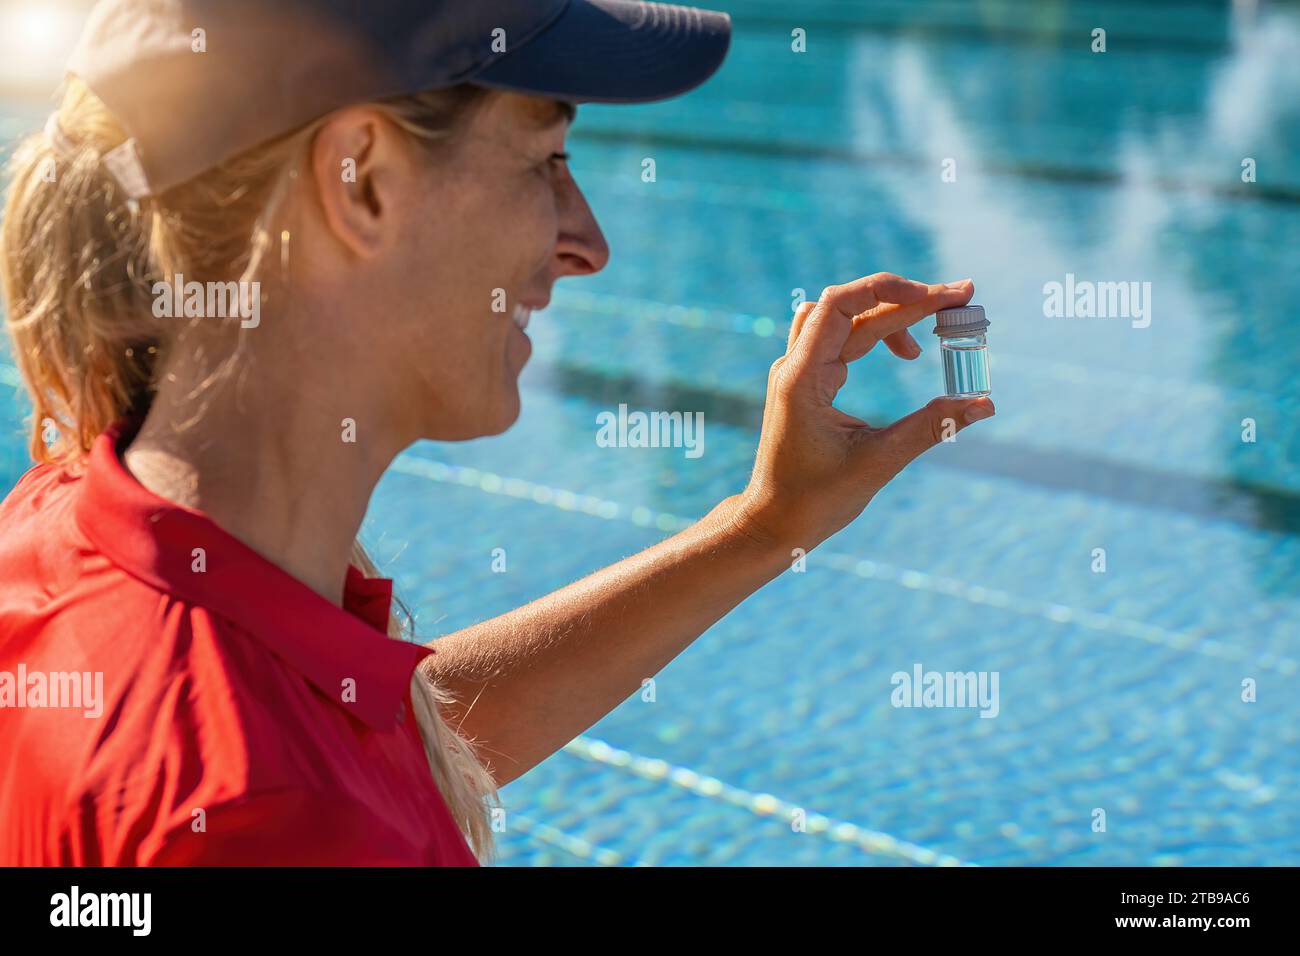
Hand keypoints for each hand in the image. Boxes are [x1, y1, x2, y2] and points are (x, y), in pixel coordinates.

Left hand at [735, 273, 994, 550]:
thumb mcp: (879, 462)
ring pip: (847, 320)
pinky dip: (878, 335)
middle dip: (909, 301)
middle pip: (853, 309)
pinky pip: (843, 339)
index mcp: (801, 379)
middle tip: (963, 299)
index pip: (839, 304)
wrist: (774, 522)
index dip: (888, 289)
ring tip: (939, 324)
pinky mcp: (808, 382)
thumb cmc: (816, 499)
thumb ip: (931, 427)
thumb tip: (984, 404)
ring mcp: (799, 372)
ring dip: (892, 314)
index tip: (936, 295)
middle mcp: (795, 366)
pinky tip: (908, 351)